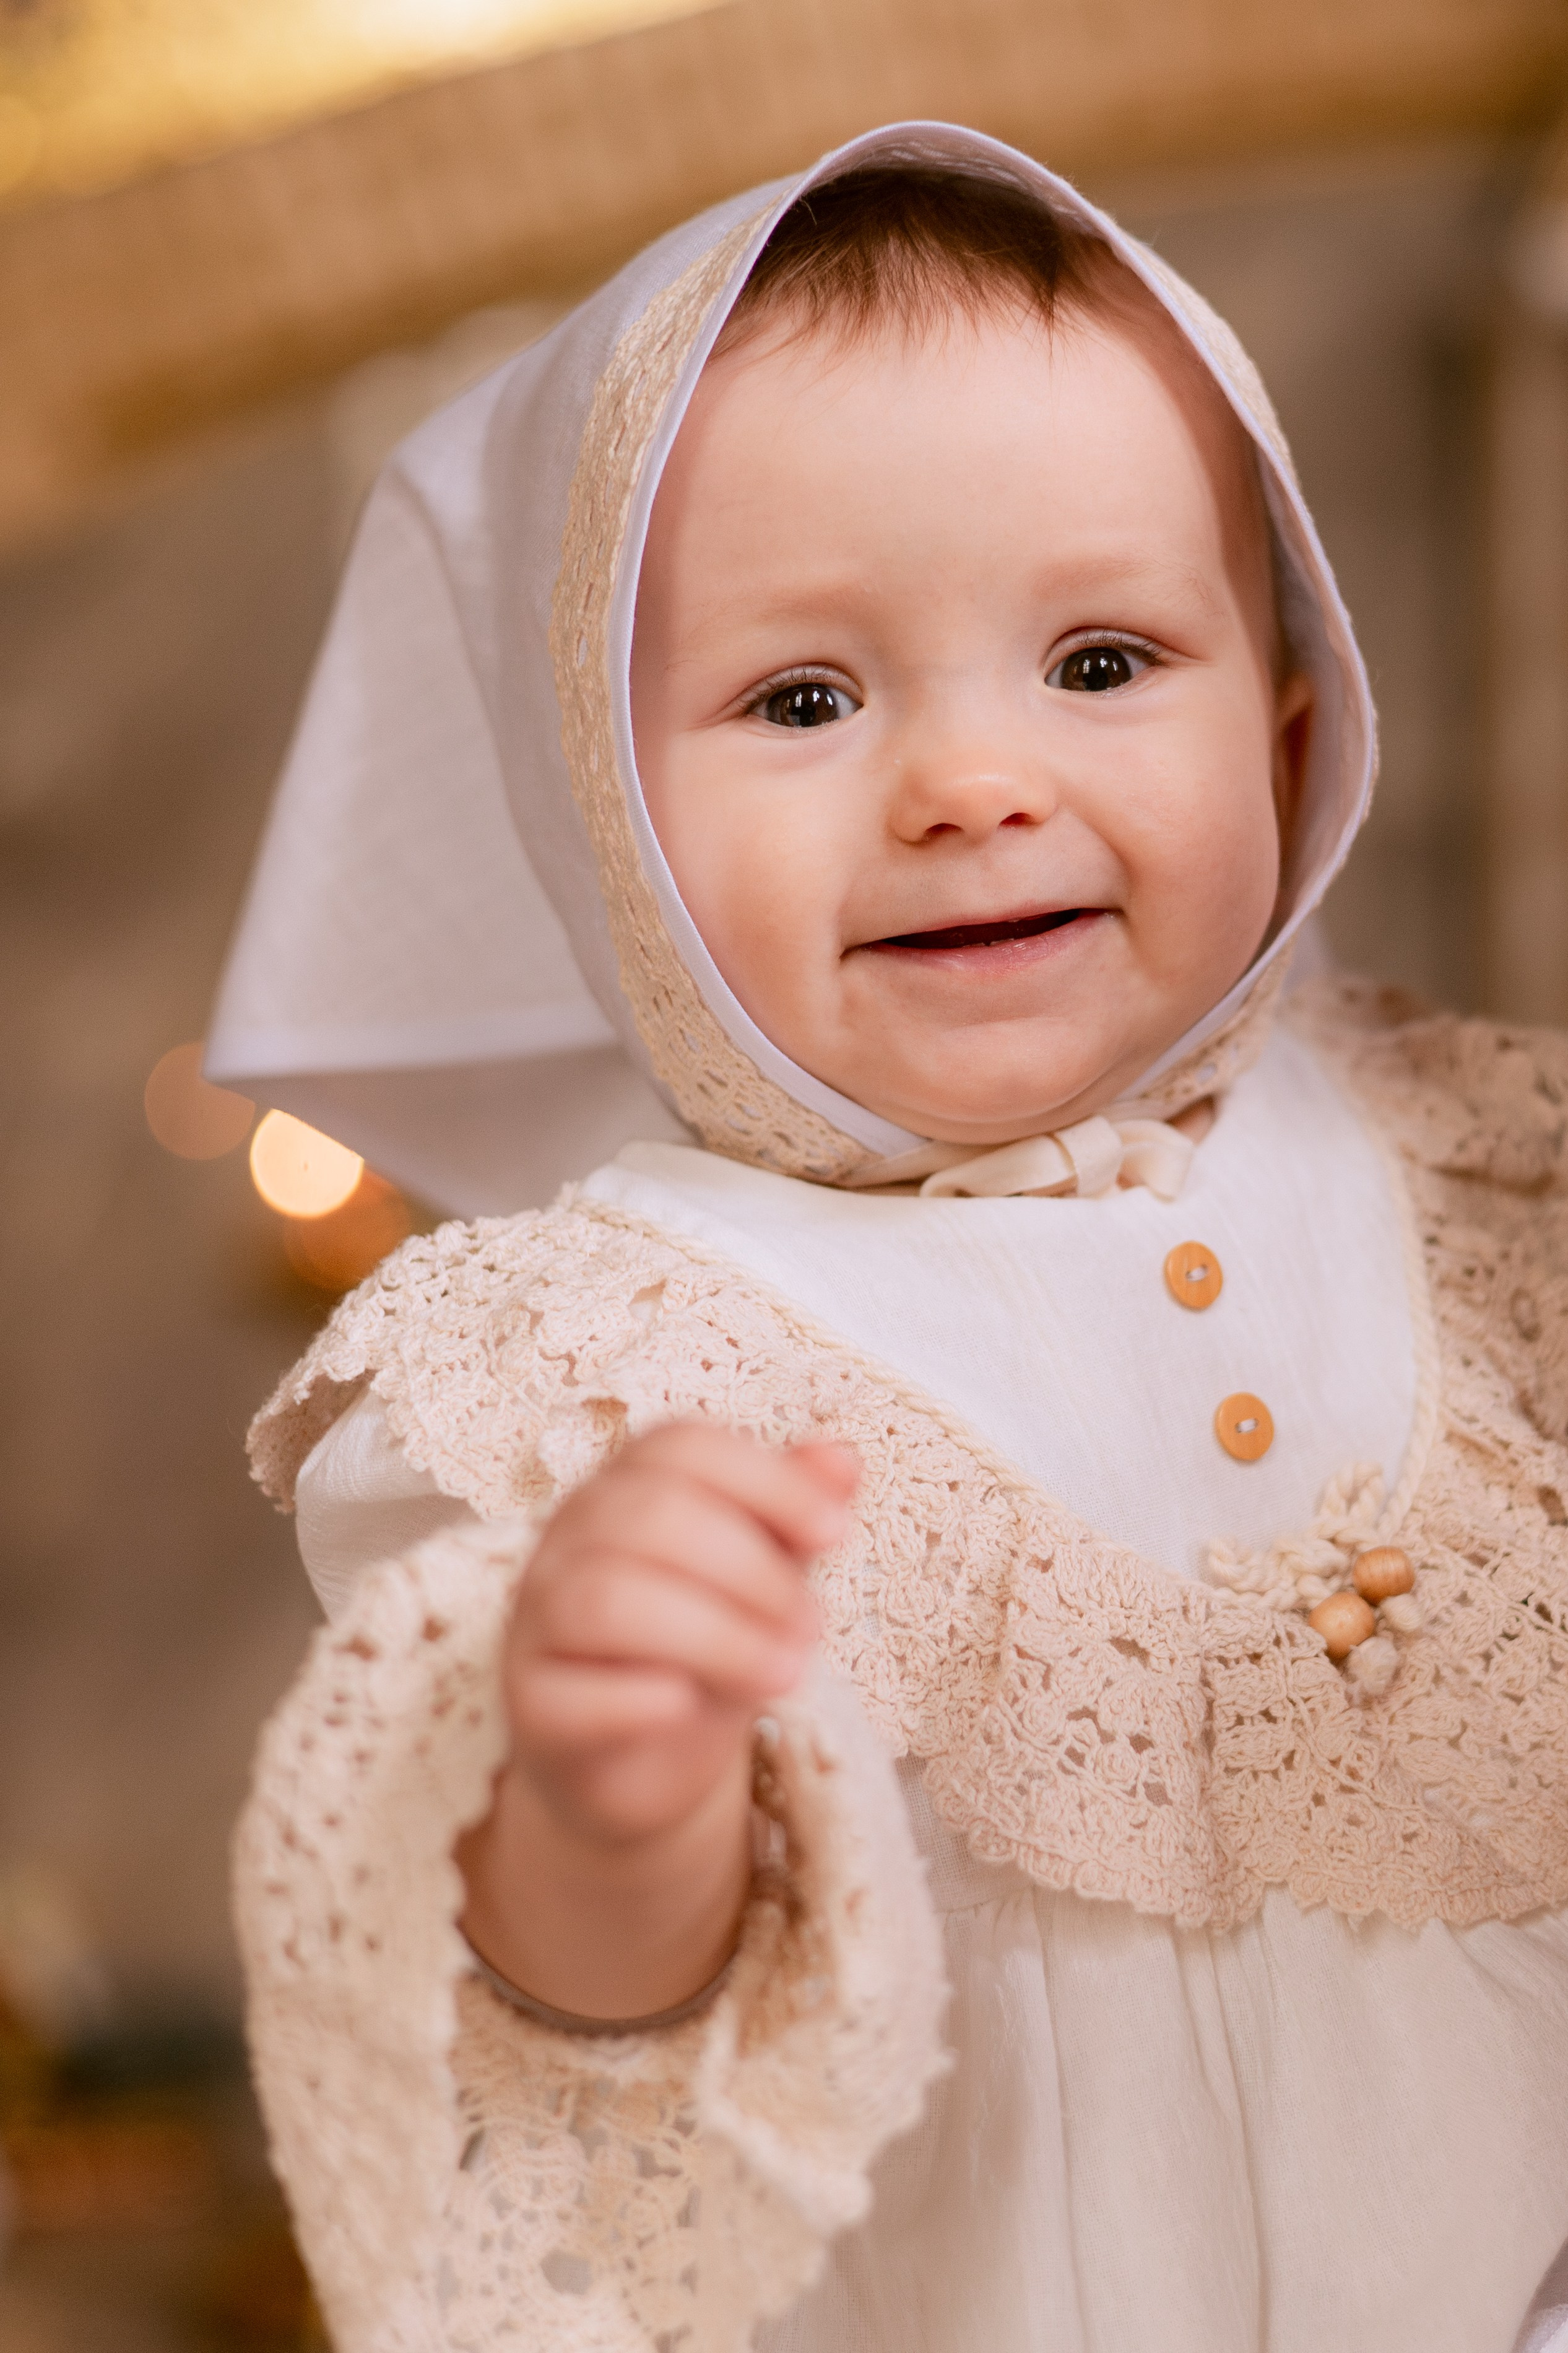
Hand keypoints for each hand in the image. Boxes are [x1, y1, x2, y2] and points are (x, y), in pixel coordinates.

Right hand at [504, 1422, 856, 1845]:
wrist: (644, 1760)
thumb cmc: (703, 1648)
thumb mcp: (761, 1578)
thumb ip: (792, 1517)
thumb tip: (842, 1458)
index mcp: (623, 1488)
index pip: (681, 1445)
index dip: (765, 1480)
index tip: (834, 1530)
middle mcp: (569, 1540)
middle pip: (650, 1517)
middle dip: (751, 1571)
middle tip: (811, 1627)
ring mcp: (538, 1621)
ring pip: (606, 1599)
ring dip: (714, 1636)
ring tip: (785, 1675)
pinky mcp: (529, 1707)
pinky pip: (567, 1695)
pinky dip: (633, 1698)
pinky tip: (687, 1707)